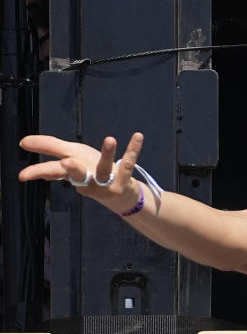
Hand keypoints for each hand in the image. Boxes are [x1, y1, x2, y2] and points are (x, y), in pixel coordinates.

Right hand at [19, 133, 144, 213]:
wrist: (120, 197)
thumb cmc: (93, 175)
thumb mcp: (72, 159)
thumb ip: (52, 148)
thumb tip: (26, 142)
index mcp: (73, 174)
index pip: (53, 172)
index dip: (38, 173)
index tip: (23, 175)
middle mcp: (88, 180)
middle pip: (76, 174)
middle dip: (71, 169)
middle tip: (66, 162)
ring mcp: (106, 182)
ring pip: (105, 168)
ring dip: (108, 154)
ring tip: (110, 139)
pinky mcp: (123, 180)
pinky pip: (128, 163)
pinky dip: (133, 149)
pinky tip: (137, 136)